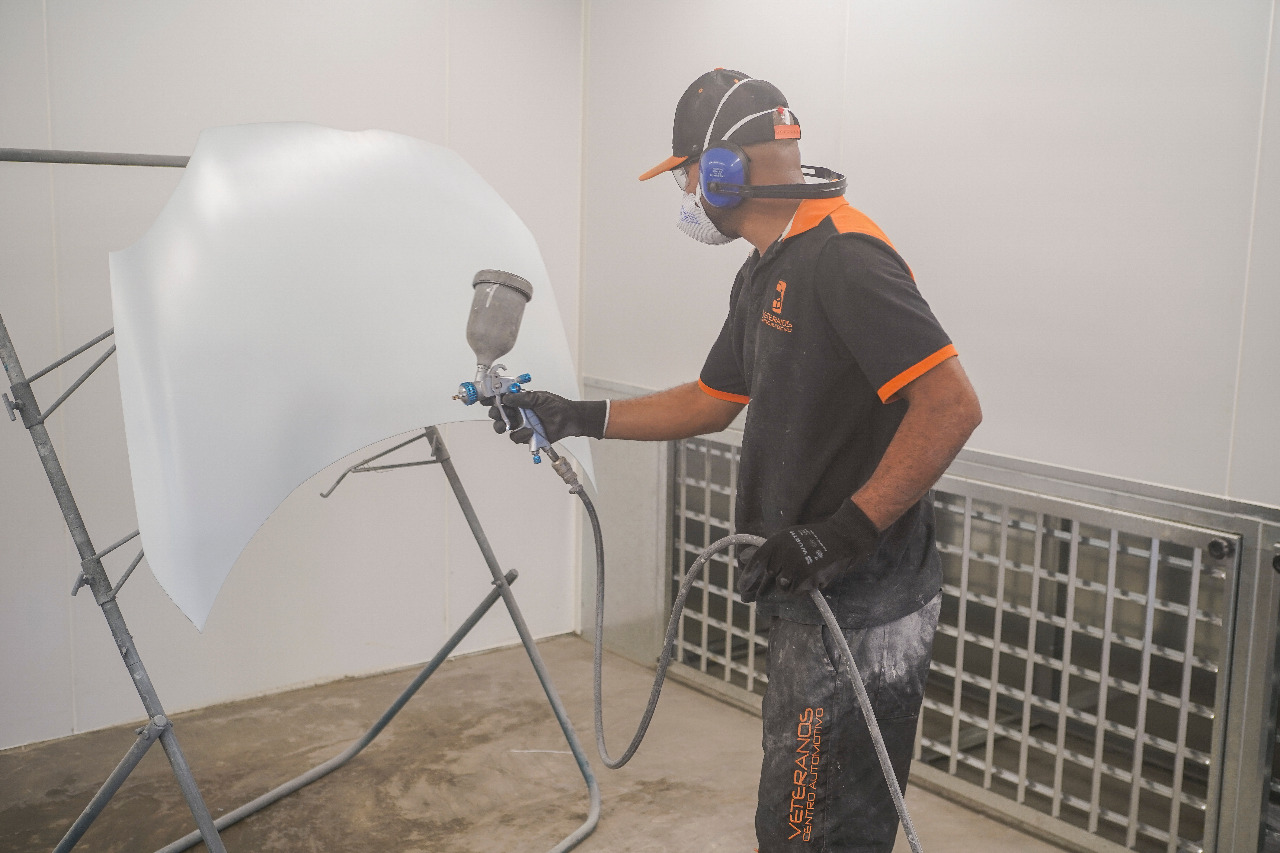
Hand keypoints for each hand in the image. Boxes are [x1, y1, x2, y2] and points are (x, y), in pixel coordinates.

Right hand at [486, 390, 606, 443]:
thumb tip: (506, 397)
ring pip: (502, 427)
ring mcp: (520, 425)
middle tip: (497, 413)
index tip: (486, 399)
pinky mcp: (526, 436)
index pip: (500, 399)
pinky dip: (521, 435)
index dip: (491, 399)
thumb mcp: (538, 397)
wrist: (569, 419)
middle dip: (494, 413)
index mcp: (518, 401)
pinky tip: (530, 431)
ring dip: (502, 426)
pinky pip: (516, 437)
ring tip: (506, 425)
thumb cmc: (556, 406)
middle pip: (497, 414)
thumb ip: (522, 398)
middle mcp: (517, 412)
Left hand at [736, 501, 879, 601]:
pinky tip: (810, 579)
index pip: (757, 561)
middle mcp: (781, 553)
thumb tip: (745, 560)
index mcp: (776, 542)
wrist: (840, 538)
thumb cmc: (814, 540)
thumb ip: (770, 552)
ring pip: (781, 586)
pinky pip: (794, 591)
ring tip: (803, 574)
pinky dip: (800, 589)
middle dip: (763, 588)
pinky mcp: (804, 576)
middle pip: (768, 577)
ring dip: (789, 585)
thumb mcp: (788, 539)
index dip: (748, 576)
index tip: (742, 587)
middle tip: (753, 596)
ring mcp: (792, 565)